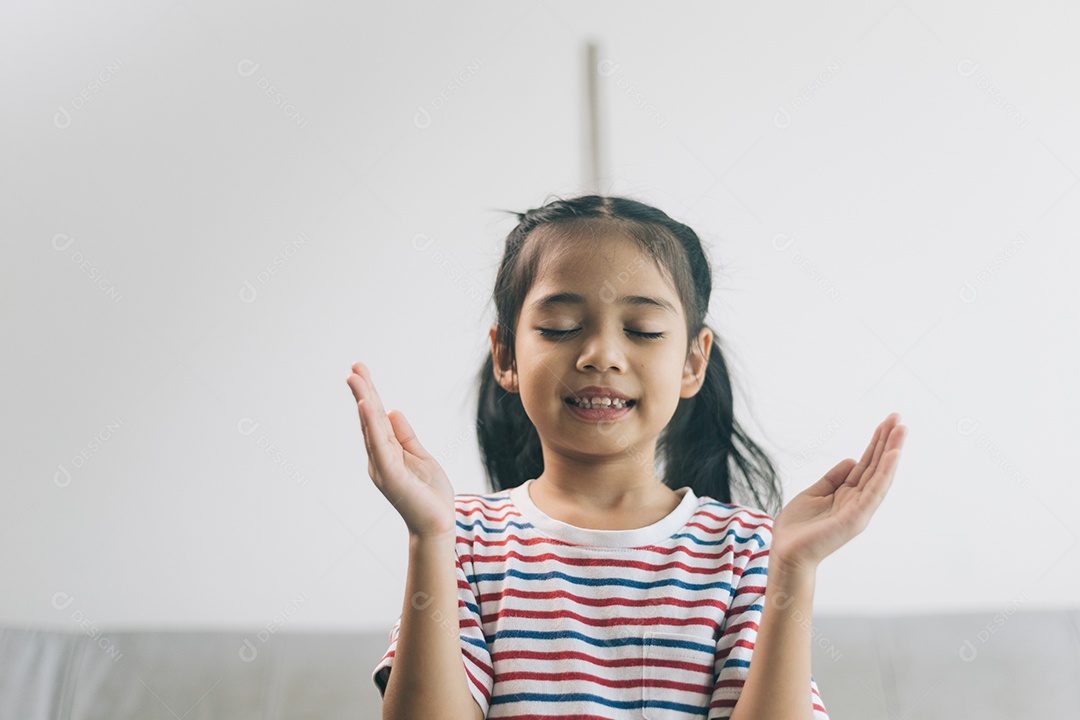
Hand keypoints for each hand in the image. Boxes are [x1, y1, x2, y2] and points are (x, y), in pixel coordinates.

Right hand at [346, 361, 456, 537]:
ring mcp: (383, 466)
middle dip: (363, 391)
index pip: (377, 418)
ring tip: (355, 379)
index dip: (370, 394)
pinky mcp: (391, 475)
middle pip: (370, 419)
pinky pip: (380, 446)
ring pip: (371, 428)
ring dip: (364, 401)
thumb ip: (405, 435)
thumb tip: (392, 410)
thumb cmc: (430, 494)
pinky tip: (368, 406)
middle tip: (354, 366)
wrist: (438, 524)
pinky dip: (372, 425)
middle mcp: (380, 458)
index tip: (361, 371)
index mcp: (387, 453)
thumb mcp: (420, 456)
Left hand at [769, 412, 907, 575]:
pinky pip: (874, 492)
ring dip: (892, 452)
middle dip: (888, 441)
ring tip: (901, 430)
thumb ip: (833, 478)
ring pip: (880, 475)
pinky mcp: (855, 518)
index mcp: (848, 494)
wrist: (786, 554)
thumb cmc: (798, 529)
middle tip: (899, 418)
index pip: (866, 464)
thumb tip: (852, 459)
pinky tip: (893, 455)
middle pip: (876, 465)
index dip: (876, 443)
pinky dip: (885, 473)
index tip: (887, 422)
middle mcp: (858, 501)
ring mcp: (859, 509)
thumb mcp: (814, 494)